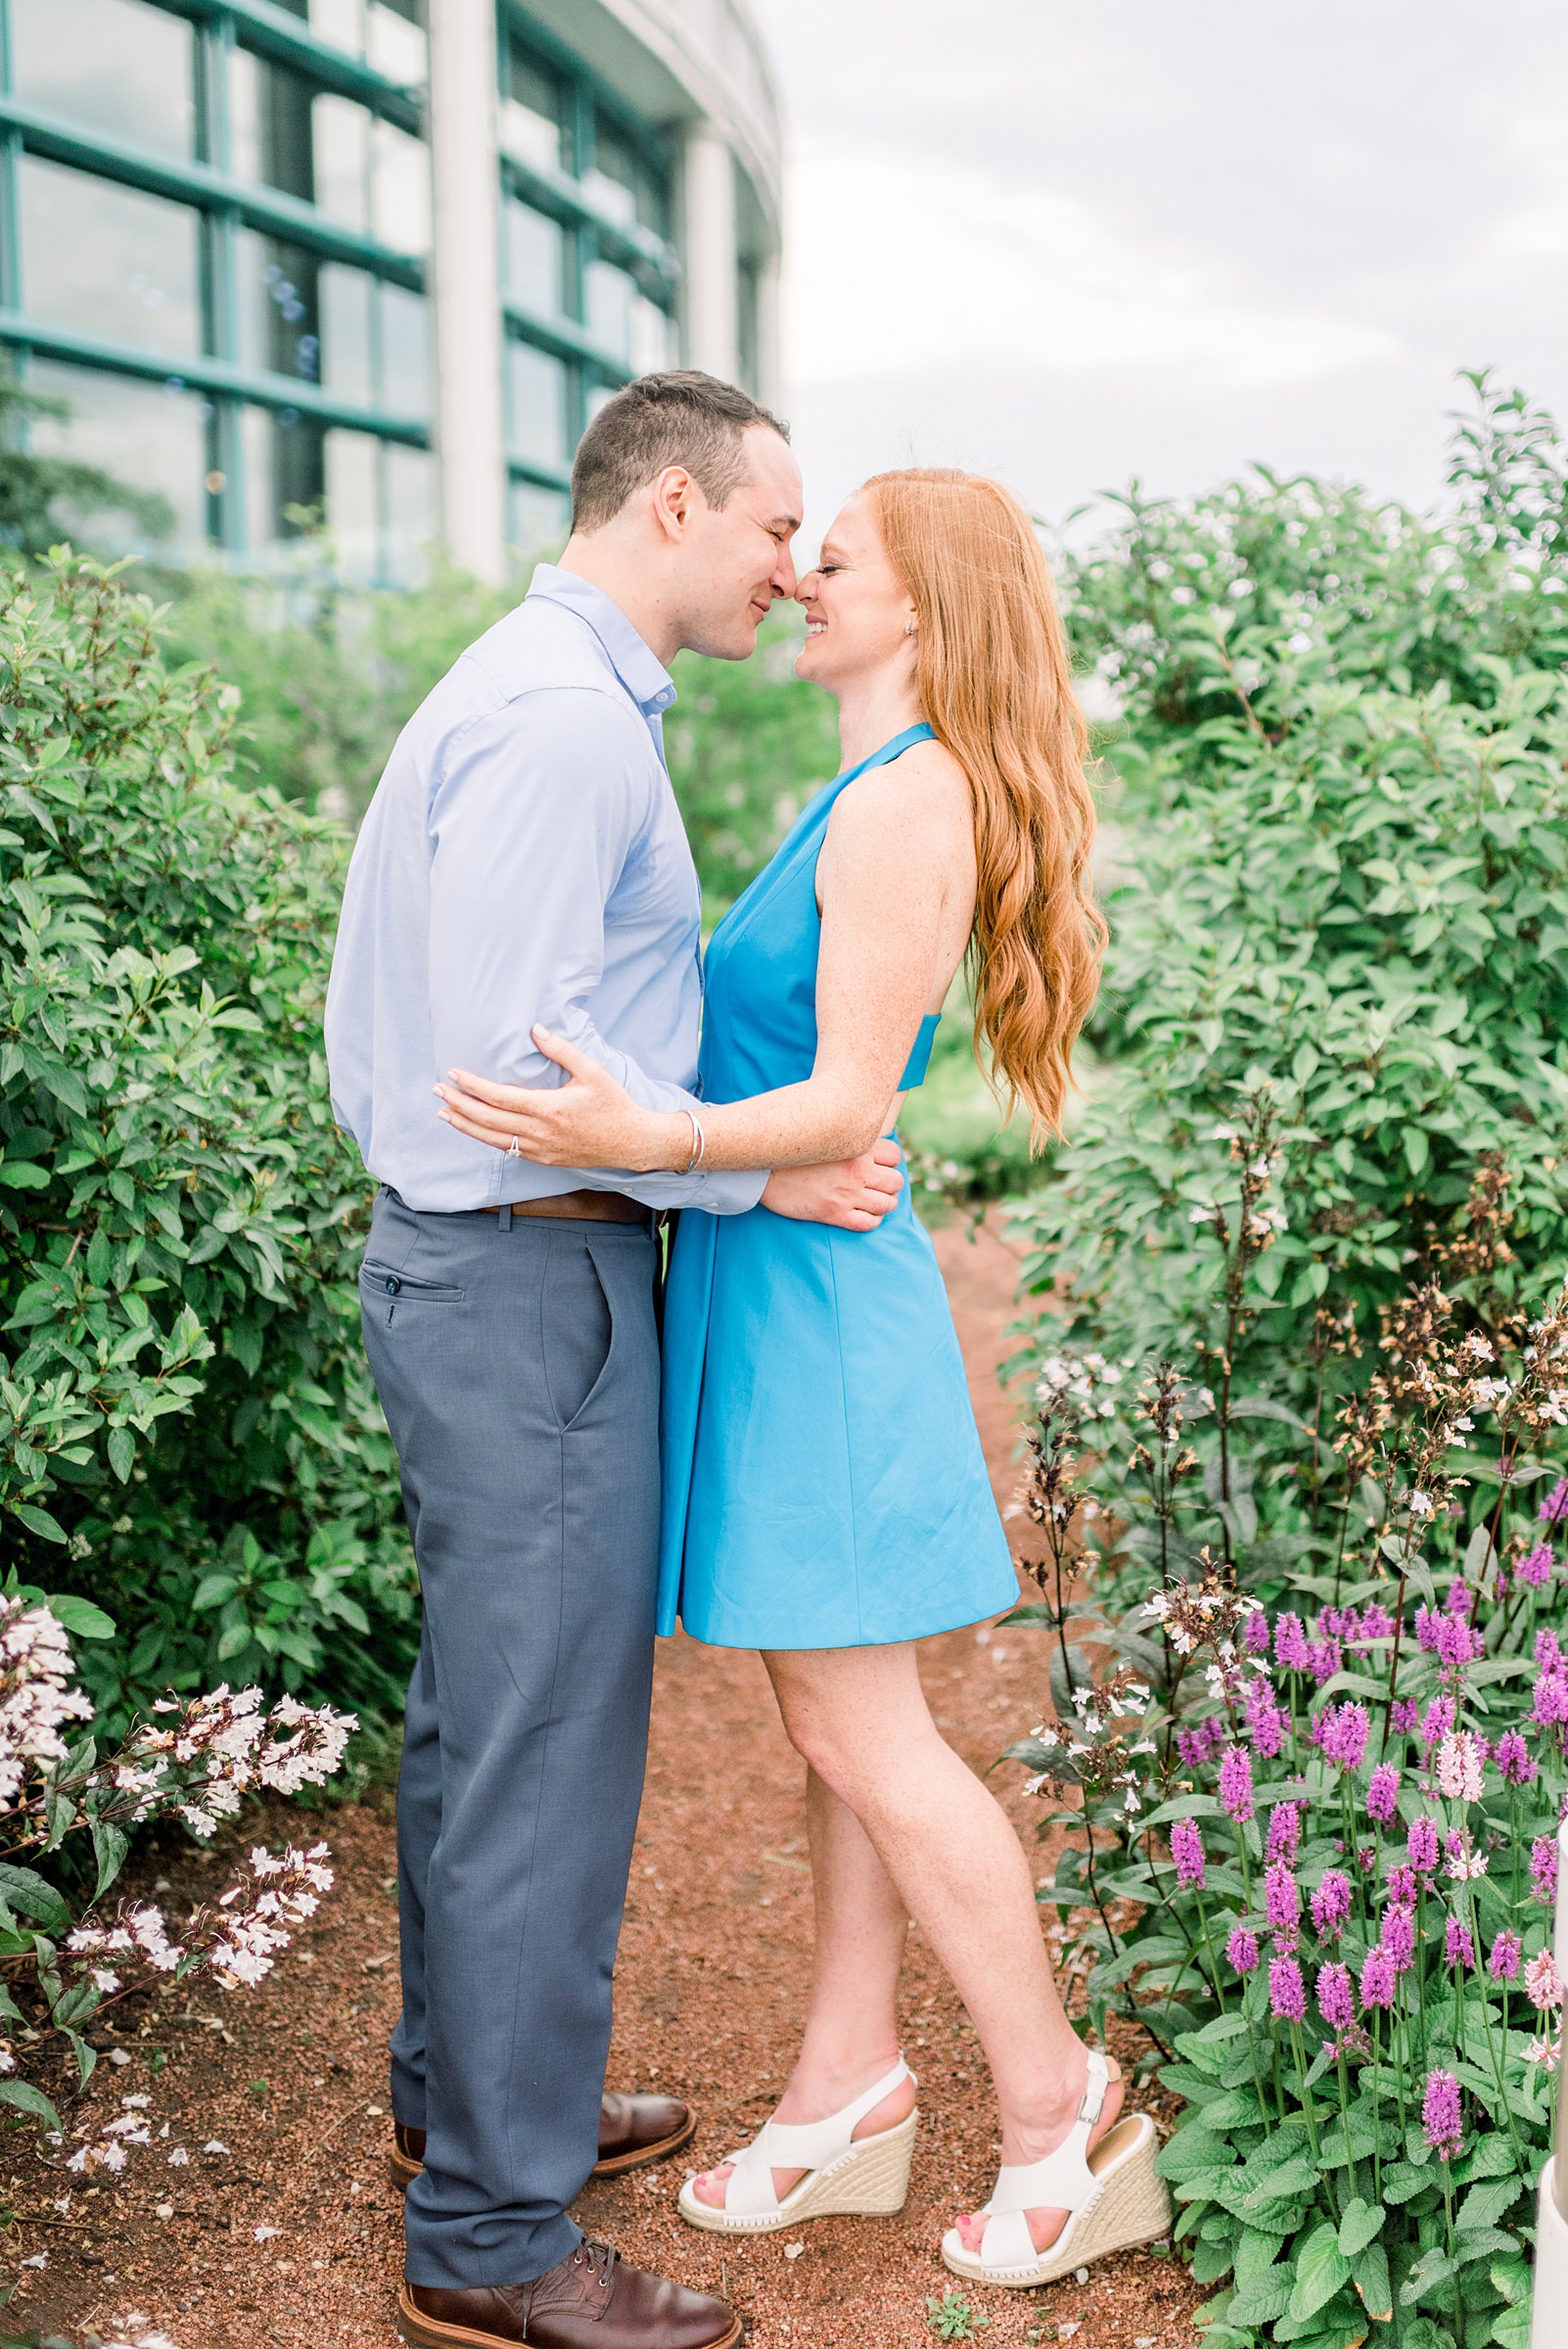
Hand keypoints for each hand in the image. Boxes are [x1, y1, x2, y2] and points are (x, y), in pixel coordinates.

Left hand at [435, 1029, 683, 1170]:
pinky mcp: (543, 1159)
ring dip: (464, 1125)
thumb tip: (535, 1030)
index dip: (472, 1086)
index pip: (498, 1096)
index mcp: (548, 1108)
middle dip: (458, 1104)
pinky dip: (485, 1138)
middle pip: (486, 1119)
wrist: (631, 1143)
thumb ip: (561, 1050)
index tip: (453, 1074)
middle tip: (437, 1091)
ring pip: (491, 1139)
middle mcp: (539, 1132)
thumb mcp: (592, 1071)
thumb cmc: (613, 1105)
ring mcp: (539, 1149)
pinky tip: (473, 1129)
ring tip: (444, 1113)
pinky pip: (506, 1149)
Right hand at [761, 1139, 903, 1230]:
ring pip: (888, 1205)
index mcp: (856, 1146)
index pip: (895, 1156)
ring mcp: (847, 1194)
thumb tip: (864, 1134)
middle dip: (889, 1185)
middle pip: (896, 1182)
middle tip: (877, 1185)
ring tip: (873, 1201)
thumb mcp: (823, 1135)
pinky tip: (863, 1215)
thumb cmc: (791, 1152)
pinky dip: (871, 1221)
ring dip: (884, 1204)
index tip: (878, 1164)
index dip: (889, 1161)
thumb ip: (847, 1136)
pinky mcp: (835, 1214)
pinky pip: (869, 1223)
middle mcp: (857, 1170)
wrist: (762, 1172)